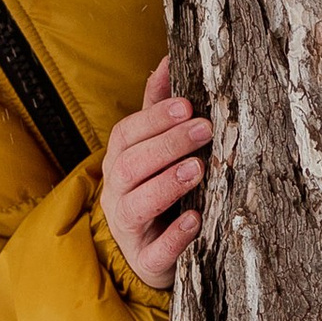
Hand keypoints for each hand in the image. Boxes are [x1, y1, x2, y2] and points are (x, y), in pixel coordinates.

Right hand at [101, 59, 212, 290]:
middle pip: (131, 166)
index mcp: (119, 162)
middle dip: (167, 145)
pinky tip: (196, 220)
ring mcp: (130, 230)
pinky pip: (156, 251)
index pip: (126, 134)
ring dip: (168, 184)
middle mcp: (117, 194)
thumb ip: (156, 108)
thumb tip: (168, 59)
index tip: (187, 105)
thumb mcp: (150, 150)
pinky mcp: (147, 261)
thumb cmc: (153, 190)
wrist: (146, 254)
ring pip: (137, 205)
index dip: (154, 119)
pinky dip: (175, 236)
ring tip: (198, 169)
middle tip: (204, 129)